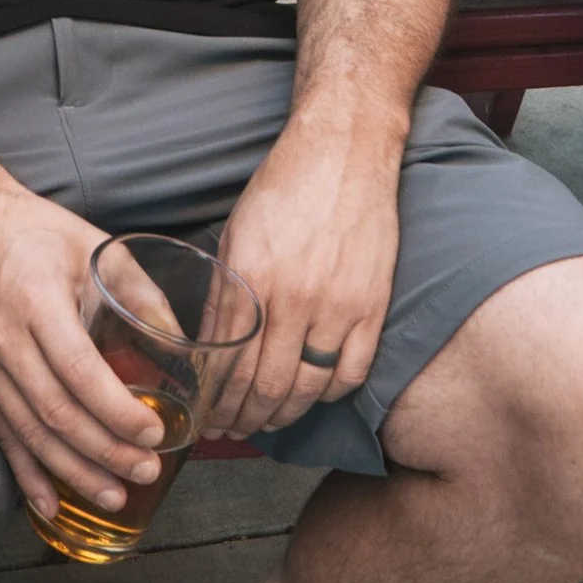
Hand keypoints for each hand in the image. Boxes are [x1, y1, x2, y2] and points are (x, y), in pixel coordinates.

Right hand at [0, 183, 166, 525]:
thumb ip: (142, 294)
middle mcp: (6, 340)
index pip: (79, 372)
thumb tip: (183, 345)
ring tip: (114, 497)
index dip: (117, 411)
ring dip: (73, 472)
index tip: (154, 432)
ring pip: (30, 433)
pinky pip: (3, 434)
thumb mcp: (97, 247)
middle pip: (57, 412)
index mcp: (37, 302)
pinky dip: (26, 474)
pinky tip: (49, 505)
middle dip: (105, 451)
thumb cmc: (36, 231)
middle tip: (146, 471)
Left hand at [212, 124, 400, 433]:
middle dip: (244, 418)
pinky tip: (312, 394)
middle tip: (232, 431)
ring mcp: (340, 306)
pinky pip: (352, 372)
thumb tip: (211, 350)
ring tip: (265, 423)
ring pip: (308, 387)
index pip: (229, 365)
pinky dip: (329, 393)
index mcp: (253, 279)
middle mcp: (296, 299)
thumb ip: (226, 295)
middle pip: (268, 386)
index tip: (209, 418)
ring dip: (283, 414)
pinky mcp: (373, 306)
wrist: (345, 151)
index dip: (217, 402)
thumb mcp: (236, 235)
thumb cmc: (284, 187)